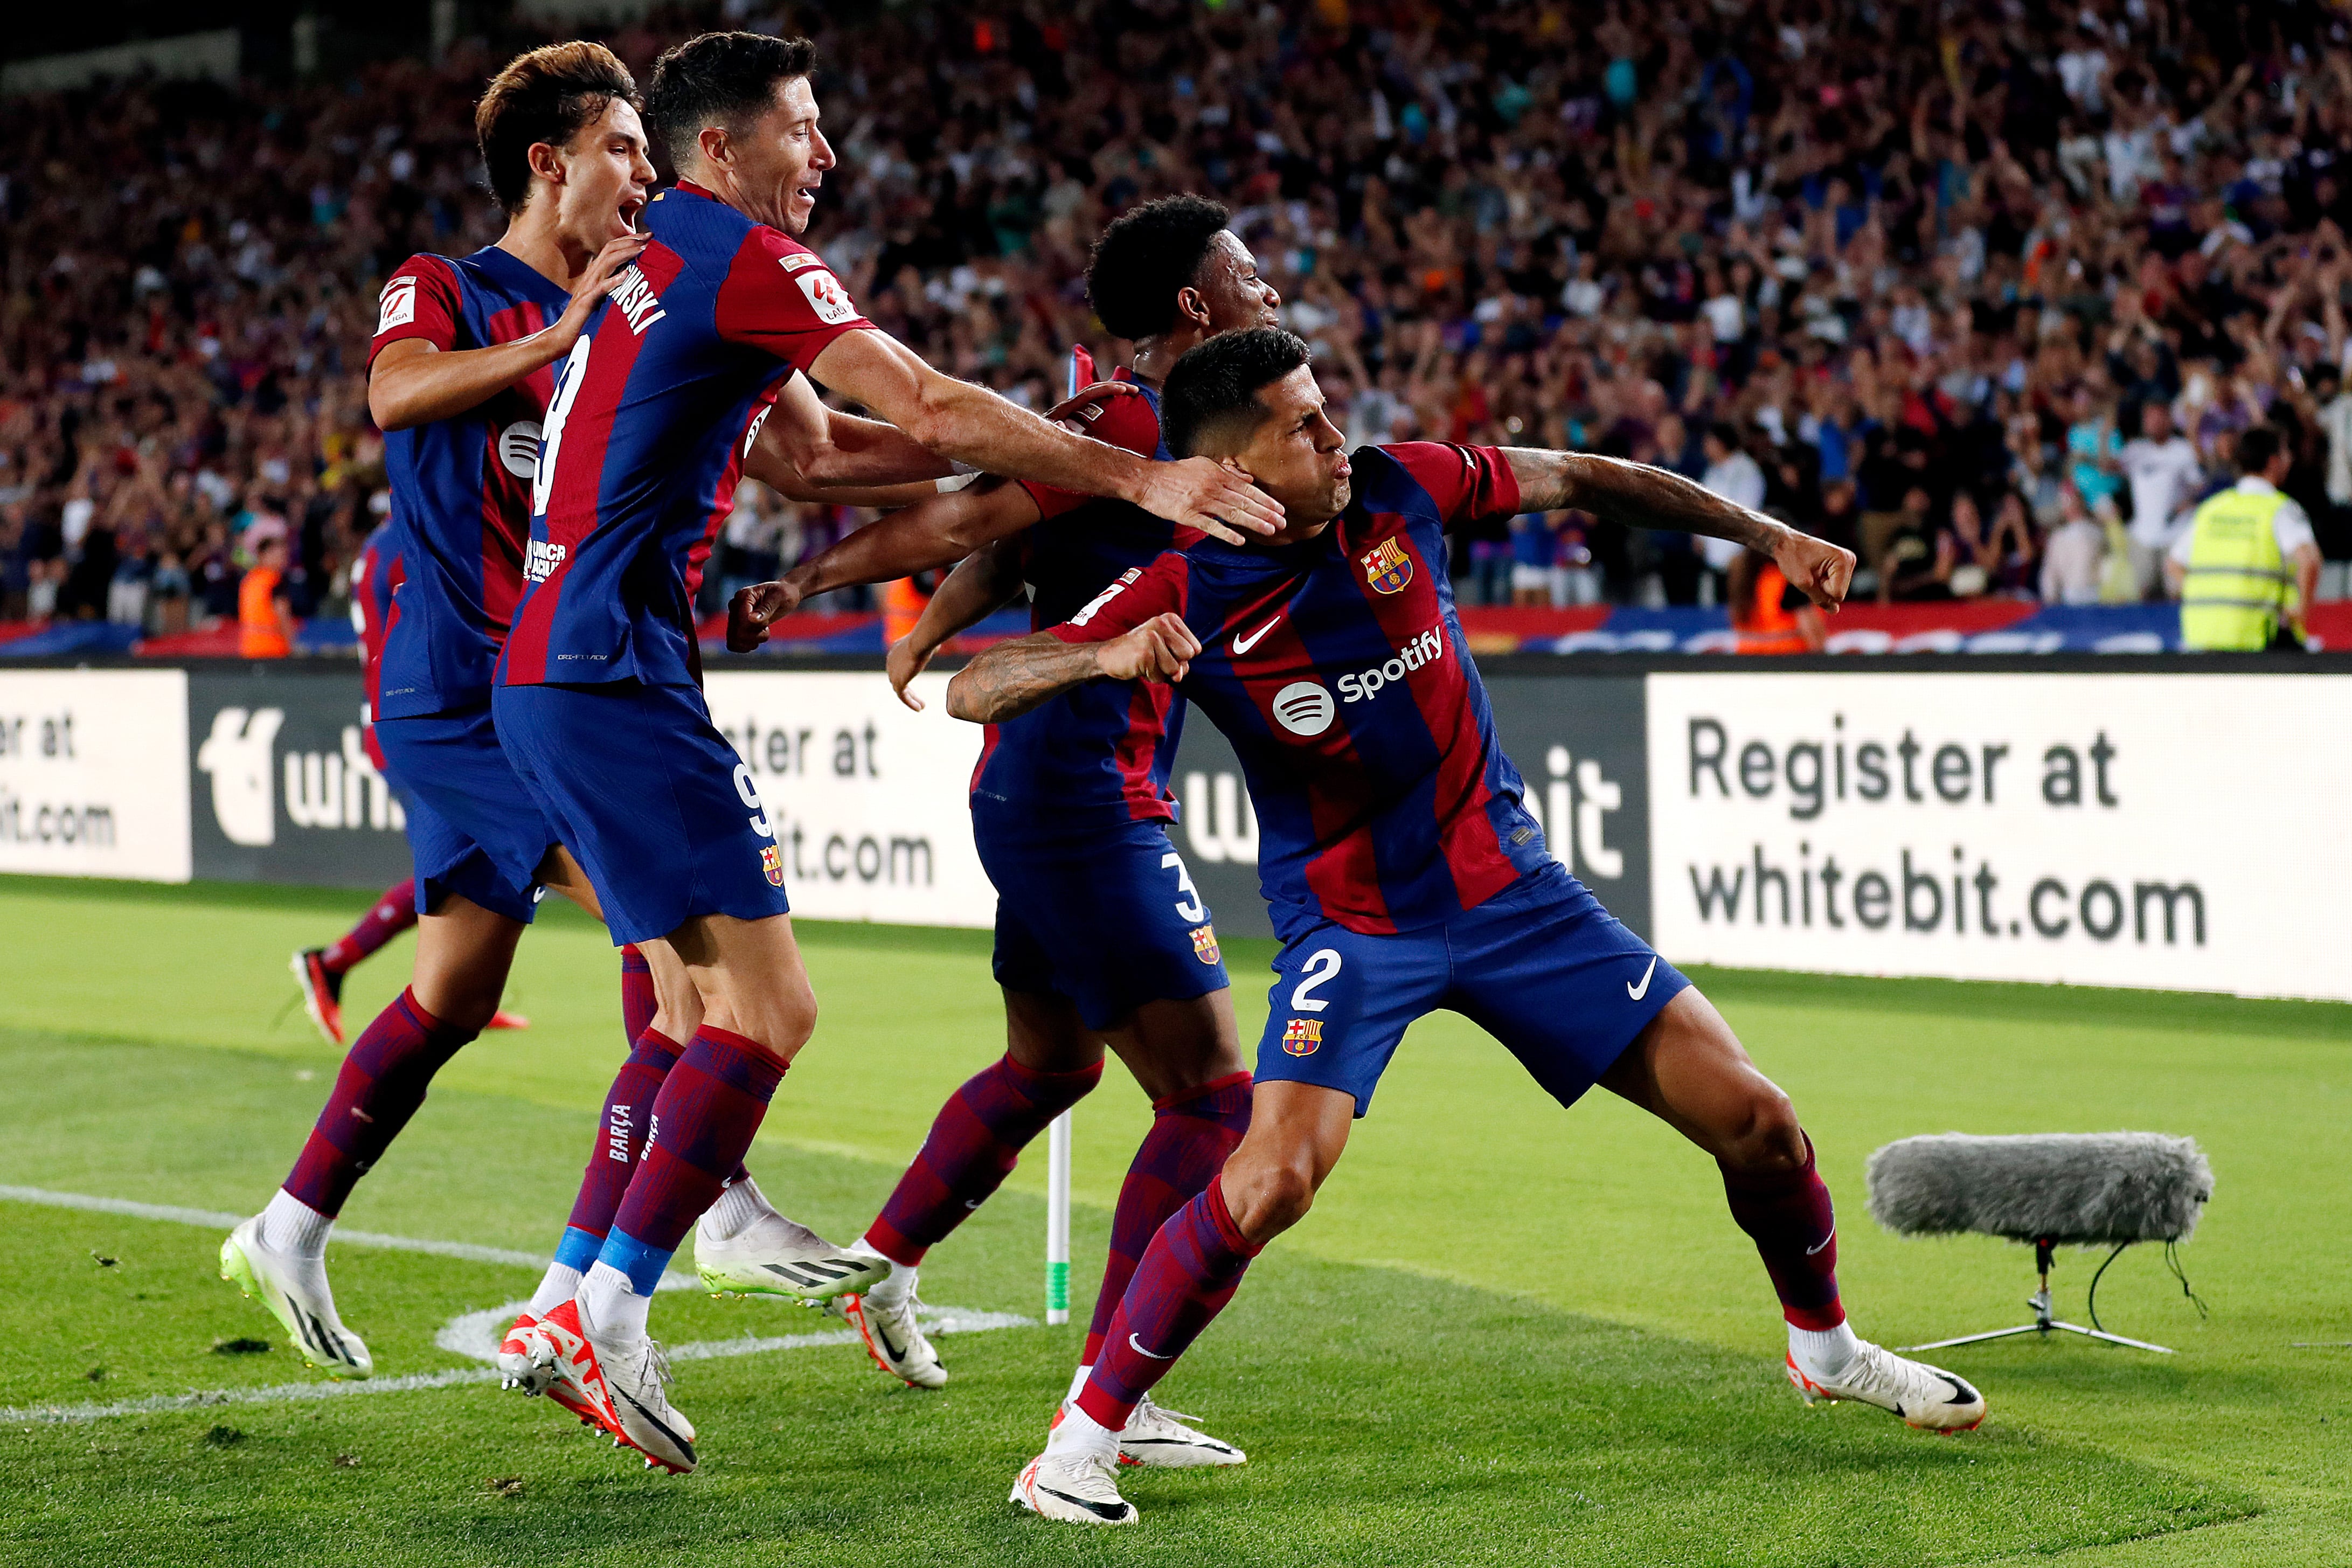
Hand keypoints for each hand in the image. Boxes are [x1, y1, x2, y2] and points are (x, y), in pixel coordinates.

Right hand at [547, 233, 649, 354]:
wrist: (564, 336)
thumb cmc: (585, 319)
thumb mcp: (602, 299)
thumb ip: (612, 286)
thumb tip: (629, 277)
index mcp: (595, 274)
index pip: (611, 250)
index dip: (628, 241)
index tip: (647, 237)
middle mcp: (591, 276)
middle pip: (610, 250)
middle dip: (630, 241)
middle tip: (649, 236)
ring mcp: (588, 287)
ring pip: (606, 263)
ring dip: (626, 254)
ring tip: (642, 249)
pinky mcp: (586, 301)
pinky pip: (601, 288)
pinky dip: (614, 280)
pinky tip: (627, 274)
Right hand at [727, 577, 803, 651]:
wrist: (784, 595)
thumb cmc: (783, 594)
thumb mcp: (779, 598)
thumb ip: (765, 609)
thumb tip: (751, 619)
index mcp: (743, 596)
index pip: (743, 621)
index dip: (757, 626)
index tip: (767, 620)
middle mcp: (735, 606)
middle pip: (738, 633)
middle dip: (756, 635)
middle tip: (766, 627)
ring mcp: (734, 617)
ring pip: (734, 641)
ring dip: (752, 641)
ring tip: (762, 632)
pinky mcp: (736, 627)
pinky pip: (733, 644)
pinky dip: (746, 646)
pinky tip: (757, 639)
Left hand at [886, 631, 934, 710]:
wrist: (919, 643)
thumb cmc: (926, 639)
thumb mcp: (927, 641)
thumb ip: (929, 646)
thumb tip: (936, 646)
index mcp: (895, 652)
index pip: (899, 667)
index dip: (908, 677)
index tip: (915, 686)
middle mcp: (891, 662)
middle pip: (899, 681)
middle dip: (909, 692)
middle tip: (919, 700)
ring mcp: (892, 673)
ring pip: (901, 691)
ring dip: (911, 699)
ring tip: (921, 707)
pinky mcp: (897, 682)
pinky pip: (902, 696)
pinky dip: (910, 703)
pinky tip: (919, 708)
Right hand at [1096, 612, 1199, 684]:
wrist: (1109, 655)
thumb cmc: (1141, 653)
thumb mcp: (1166, 651)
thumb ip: (1181, 662)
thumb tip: (1178, 675)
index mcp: (1170, 619)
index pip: (1195, 648)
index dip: (1182, 657)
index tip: (1165, 651)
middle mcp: (1162, 624)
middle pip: (1188, 656)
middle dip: (1174, 664)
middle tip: (1156, 658)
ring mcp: (1152, 637)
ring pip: (1174, 669)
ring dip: (1161, 672)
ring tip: (1147, 662)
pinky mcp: (1144, 653)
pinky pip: (1159, 677)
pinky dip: (1150, 677)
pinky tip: (1139, 667)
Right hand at [1131, 456, 1283, 543]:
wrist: (1148, 480)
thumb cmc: (1175, 473)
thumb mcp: (1203, 464)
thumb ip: (1227, 472)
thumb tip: (1249, 479)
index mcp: (1217, 475)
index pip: (1248, 489)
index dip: (1266, 500)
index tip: (1280, 509)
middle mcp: (1212, 487)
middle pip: (1244, 501)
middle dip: (1266, 512)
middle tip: (1283, 523)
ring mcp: (1201, 501)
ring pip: (1233, 513)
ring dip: (1253, 522)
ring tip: (1270, 530)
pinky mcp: (1188, 515)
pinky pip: (1211, 526)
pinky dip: (1226, 533)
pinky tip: (1240, 540)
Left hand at [1775, 527, 1855, 610]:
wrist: (1786, 544)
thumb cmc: (1792, 558)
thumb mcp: (1803, 583)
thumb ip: (1820, 599)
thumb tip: (1835, 611)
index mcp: (1842, 560)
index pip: (1837, 595)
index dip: (1821, 590)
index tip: (1812, 575)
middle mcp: (1849, 560)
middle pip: (1839, 594)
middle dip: (1823, 589)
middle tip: (1811, 574)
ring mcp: (1847, 563)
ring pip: (1837, 592)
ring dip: (1822, 586)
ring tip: (1813, 572)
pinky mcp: (1842, 567)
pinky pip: (1835, 587)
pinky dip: (1823, 584)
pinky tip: (1817, 572)